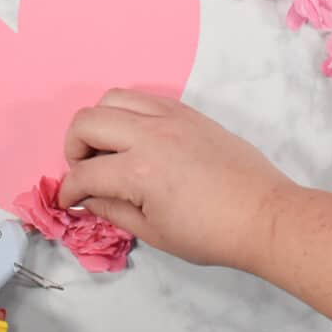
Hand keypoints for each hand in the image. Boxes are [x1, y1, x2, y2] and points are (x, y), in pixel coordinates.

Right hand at [57, 89, 296, 270]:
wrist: (263, 215)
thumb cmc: (212, 234)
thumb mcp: (154, 233)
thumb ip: (113, 210)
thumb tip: (88, 198)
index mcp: (140, 172)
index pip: (84, 173)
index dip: (68, 190)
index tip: (69, 200)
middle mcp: (151, 135)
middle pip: (87, 122)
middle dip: (73, 148)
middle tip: (85, 171)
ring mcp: (171, 118)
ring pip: (112, 98)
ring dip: (99, 122)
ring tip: (108, 149)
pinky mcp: (187, 112)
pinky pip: (144, 97)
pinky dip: (128, 112)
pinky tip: (136, 137)